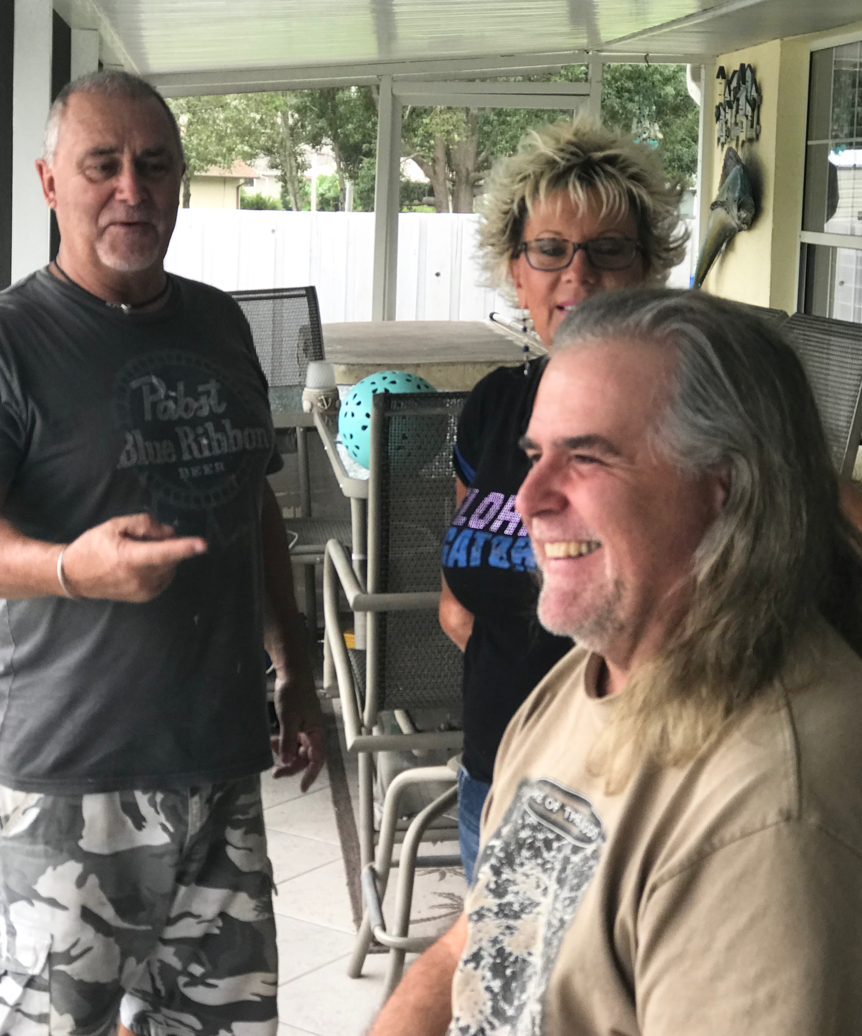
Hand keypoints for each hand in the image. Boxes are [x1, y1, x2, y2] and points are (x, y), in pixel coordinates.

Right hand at [61, 513, 206, 601]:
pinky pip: (165, 577)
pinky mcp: (145, 597)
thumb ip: (144, 524)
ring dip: (164, 556)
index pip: (163, 552)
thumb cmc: (93, 547)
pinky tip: (143, 563)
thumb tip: (169, 532)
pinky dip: (161, 567)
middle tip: (147, 538)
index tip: (203, 544)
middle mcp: (140, 578)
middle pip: (171, 557)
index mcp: (130, 558)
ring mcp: (143, 591)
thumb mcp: (115, 525)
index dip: (185, 547)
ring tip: (139, 552)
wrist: (73, 575)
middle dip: (167, 544)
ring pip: (170, 567)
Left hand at [271, 670, 325, 791]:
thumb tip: (286, 761)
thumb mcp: (288, 719)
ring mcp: (305, 728)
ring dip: (286, 754)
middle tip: (275, 773)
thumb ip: (287, 741)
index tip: (302, 788)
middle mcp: (313, 733)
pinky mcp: (297, 724)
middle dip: (291, 766)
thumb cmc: (293, 694)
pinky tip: (272, 741)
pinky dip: (283, 744)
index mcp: (316, 732)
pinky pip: (292, 741)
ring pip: (297, 750)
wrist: (292, 674)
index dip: (311, 775)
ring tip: (271, 749)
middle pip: (305, 757)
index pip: (317, 759)